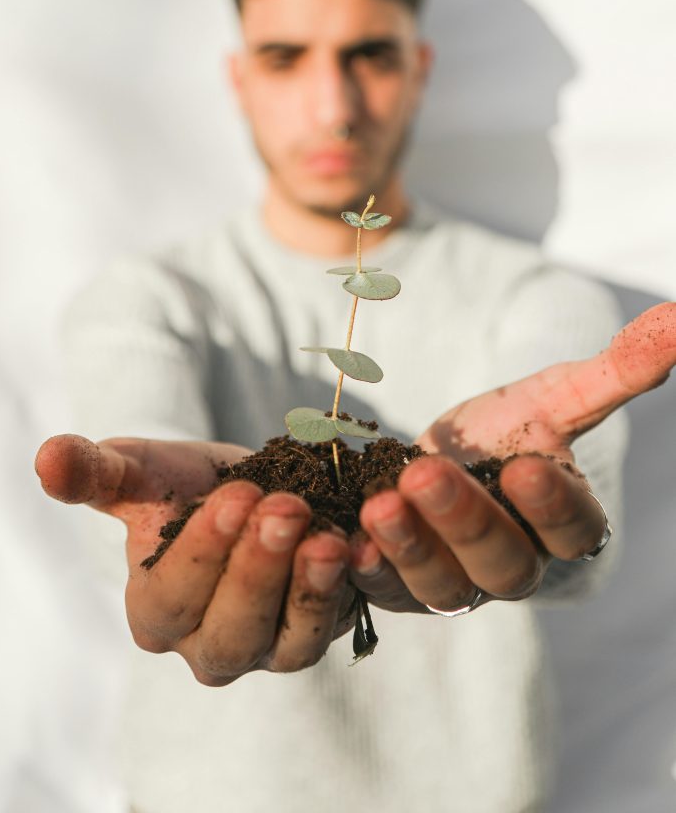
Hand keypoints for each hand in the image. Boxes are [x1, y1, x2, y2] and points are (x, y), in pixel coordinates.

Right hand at [35, 435, 355, 682]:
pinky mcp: (311, 636)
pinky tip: (356, 548)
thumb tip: (46, 458)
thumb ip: (97, 472)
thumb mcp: (143, 472)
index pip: (169, 599)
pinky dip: (344, 593)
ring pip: (283, 643)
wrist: (253, 489)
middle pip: (227, 632)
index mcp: (155, 613)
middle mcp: (206, 646)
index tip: (235, 495)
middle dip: (257, 569)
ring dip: (306, 589)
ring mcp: (263, 650)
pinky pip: (329, 629)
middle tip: (283, 507)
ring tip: (327, 536)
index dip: (203, 551)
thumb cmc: (187, 486)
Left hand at [350, 302, 675, 613]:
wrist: (444, 461)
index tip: (526, 467)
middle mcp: (512, 565)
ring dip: (412, 547)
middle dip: (467, 520)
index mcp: (561, 525)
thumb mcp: (554, 395)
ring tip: (381, 502)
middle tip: (431, 474)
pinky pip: (384, 592)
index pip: (575, 531)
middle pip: (504, 562)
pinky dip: (366, 572)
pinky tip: (345, 544)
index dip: (554, 506)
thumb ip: (617, 370)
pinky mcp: (400, 587)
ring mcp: (455, 583)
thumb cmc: (507, 432)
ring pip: (443, 585)